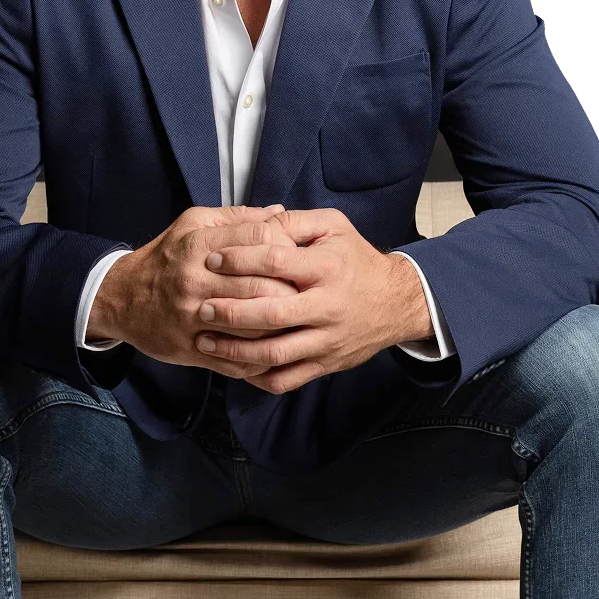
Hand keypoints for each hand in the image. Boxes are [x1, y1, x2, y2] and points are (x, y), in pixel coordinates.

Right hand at [92, 205, 306, 380]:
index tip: (297, 254)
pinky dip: (261, 357)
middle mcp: (195, 280)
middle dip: (292, 289)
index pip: (260, 239)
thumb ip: (238, 218)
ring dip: (281, 325)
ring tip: (298, 320)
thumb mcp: (193, 224)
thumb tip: (281, 213)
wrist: (121, 298)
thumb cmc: (165, 258)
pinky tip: (276, 349)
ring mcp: (192, 317)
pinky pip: (235, 358)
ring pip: (253, 325)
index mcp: (198, 244)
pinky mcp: (191, 348)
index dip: (286, 245)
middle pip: (262, 285)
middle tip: (308, 291)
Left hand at [194, 207, 425, 394]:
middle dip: (230, 312)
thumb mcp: (334, 227)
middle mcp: (327, 306)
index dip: (239, 260)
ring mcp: (326, 340)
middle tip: (201, 307)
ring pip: (275, 354)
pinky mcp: (326, 364)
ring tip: (206, 340)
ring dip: (235, 350)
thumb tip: (259, 219)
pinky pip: (287, 379)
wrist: (397, 303)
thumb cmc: (357, 260)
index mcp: (326, 268)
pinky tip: (234, 366)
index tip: (212, 259)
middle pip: (271, 314)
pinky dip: (257, 377)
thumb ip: (296, 221)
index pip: (275, 261)